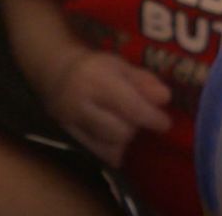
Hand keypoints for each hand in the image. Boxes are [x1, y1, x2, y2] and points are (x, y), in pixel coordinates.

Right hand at [44, 50, 172, 166]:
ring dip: (122, 141)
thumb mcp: (121, 66)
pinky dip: (109, 151)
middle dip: (134, 128)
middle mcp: (81, 103)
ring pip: (107, 147)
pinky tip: (113, 141)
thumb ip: (144, 82)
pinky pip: (95, 154)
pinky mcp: (65, 136)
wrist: (56, 72)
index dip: (151, 118)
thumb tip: (165, 98)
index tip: (165, 123)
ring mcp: (70, 123)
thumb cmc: (96, 67)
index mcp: (98, 80)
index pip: (130, 106)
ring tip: (123, 126)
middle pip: (119, 132)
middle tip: (137, 120)